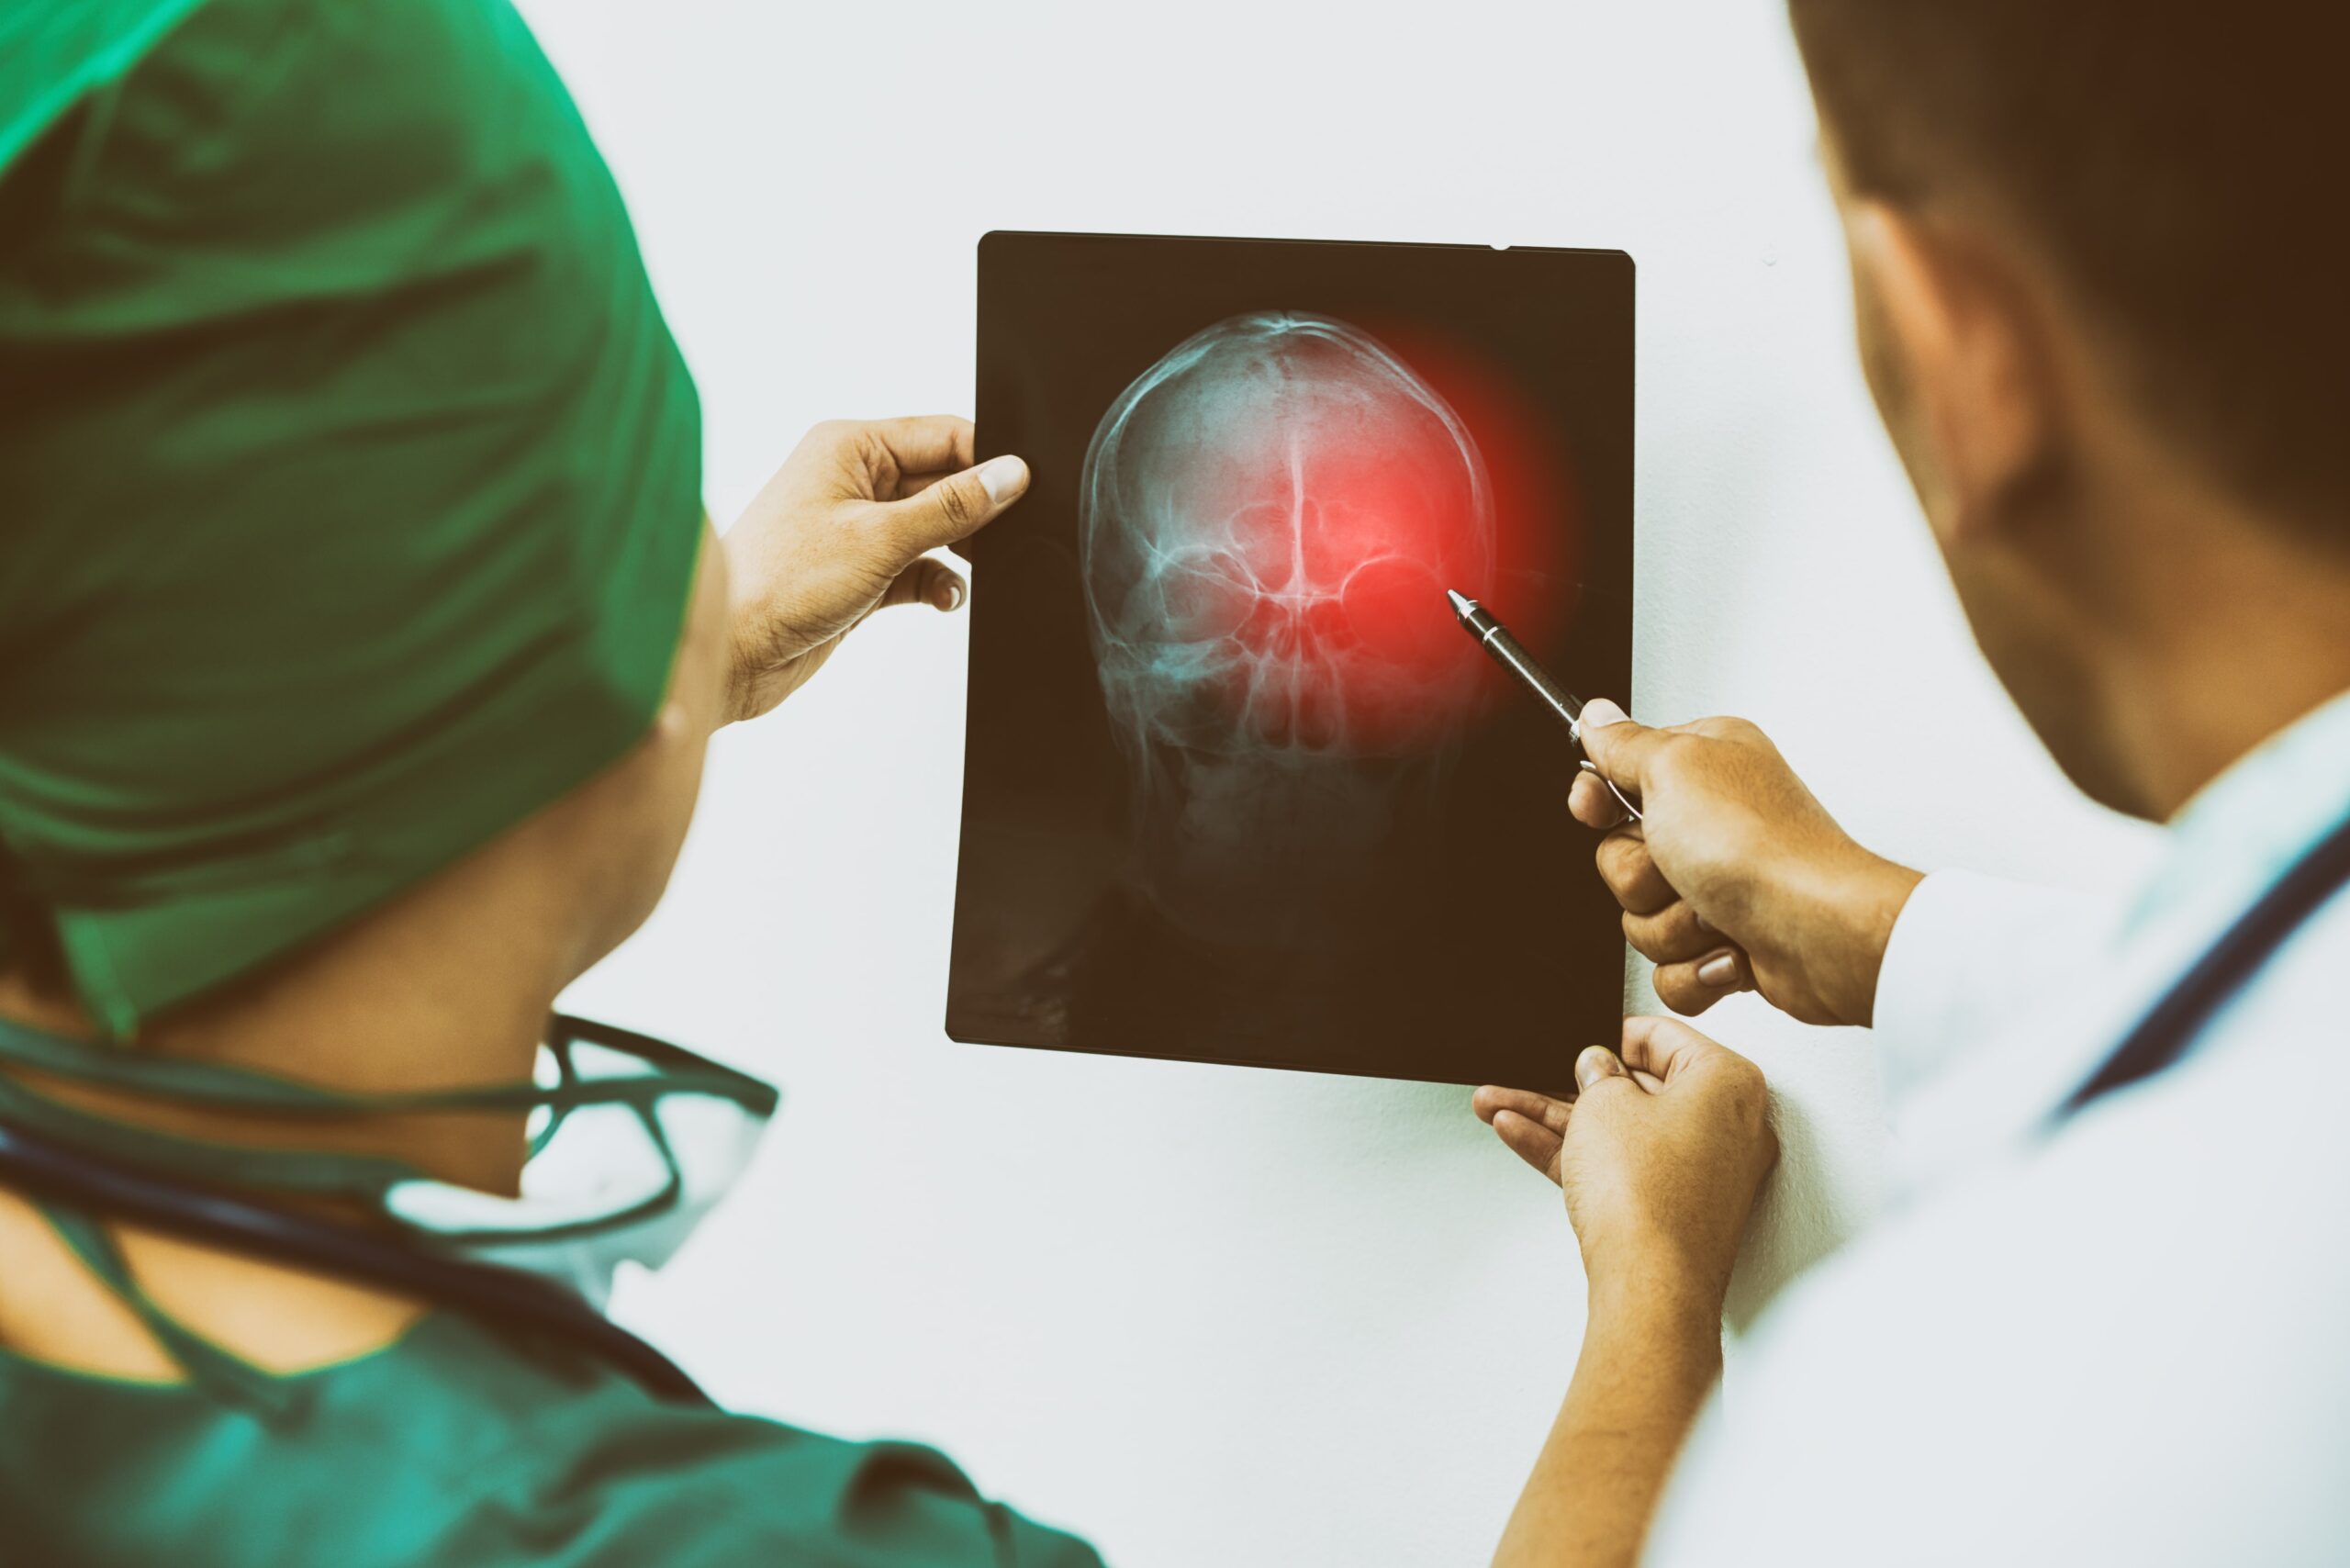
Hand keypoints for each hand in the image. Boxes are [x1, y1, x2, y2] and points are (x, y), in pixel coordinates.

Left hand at [722, 416, 1028, 722]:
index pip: (941, 436)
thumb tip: (1009, 475)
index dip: (986, 462)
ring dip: (958, 553)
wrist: (731, 652)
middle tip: (1001, 540)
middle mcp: (852, 480)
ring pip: (934, 528)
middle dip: (974, 514)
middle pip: (942, 481)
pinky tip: (945, 599)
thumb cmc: (778, 584)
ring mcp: (856, 528)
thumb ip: (952, 507)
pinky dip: (937, 583)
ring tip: (975, 570)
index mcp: (850, 447)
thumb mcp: (881, 538)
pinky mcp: (860, 573)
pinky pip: (918, 567)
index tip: (1024, 491)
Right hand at [1474, 1017, 1776, 1314]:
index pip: (1662, 1037)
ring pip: (1619, 1130)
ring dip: (1555, 1116)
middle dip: (1569, 1082)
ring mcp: (1703, 1173)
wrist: (1650, 1288)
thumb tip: (1598, 1068)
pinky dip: (1573, 1150)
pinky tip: (1520, 1133)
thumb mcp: (1604, 1104)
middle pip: (1637, 1087)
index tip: (1576, 1040)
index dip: (1607, 1035)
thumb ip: (1597, 1074)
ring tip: (1499, 1103)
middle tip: (1531, 1074)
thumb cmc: (1648, 1196)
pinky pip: (1619, 1166)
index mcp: (1728, 1083)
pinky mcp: (1677, 1209)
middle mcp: (1728, 1127)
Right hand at [1568, 702, 1921, 1024]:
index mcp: (1703, 766)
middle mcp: (1713, 822)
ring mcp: (1720, 886)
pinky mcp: (1727, 940)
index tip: (1600, 810)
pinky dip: (1695, 969)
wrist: (1820, 932)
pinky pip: (1669, 968)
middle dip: (1642, 879)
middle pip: (1620, 858)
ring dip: (1673, 926)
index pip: (1617, 777)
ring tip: (1717, 911)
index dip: (1600, 800)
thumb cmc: (1761, 848)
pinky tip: (1732, 949)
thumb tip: (1596, 717)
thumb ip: (1624, 743)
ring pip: (1640, 918)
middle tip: (1682, 865)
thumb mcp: (1674, 767)